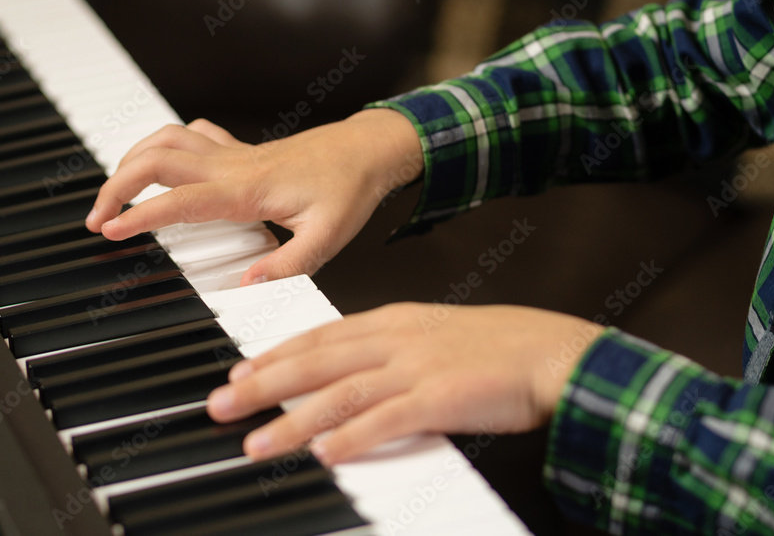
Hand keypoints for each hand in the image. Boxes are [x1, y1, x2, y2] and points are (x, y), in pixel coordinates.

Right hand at [86, 110, 422, 285]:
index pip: (179, 199)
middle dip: (116, 186)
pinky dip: (163, 144)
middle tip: (97, 219)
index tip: (110, 230)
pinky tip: (159, 165)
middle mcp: (233, 166)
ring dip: (131, 160)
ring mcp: (234, 154)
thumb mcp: (328, 238)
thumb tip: (247, 285)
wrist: (368, 151)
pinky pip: (191, 135)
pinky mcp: (240, 151)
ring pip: (166, 139)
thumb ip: (288, 265)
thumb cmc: (350, 190)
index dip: (139, 214)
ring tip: (113, 193)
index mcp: (248, 190)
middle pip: (156, 160)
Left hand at [206, 303, 603, 464]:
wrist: (552, 351)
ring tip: (255, 441)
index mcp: (396, 321)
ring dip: (292, 420)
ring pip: (340, 393)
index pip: (321, 337)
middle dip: (263, 384)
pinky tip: (323, 452)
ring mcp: (418, 367)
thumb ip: (393, 353)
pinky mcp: (441, 397)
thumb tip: (354, 378)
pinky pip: (387, 420)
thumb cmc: (501, 347)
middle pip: (316, 362)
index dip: (275, 355)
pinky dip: (351, 437)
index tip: (240, 369)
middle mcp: (398, 340)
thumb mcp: (435, 337)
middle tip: (222, 402)